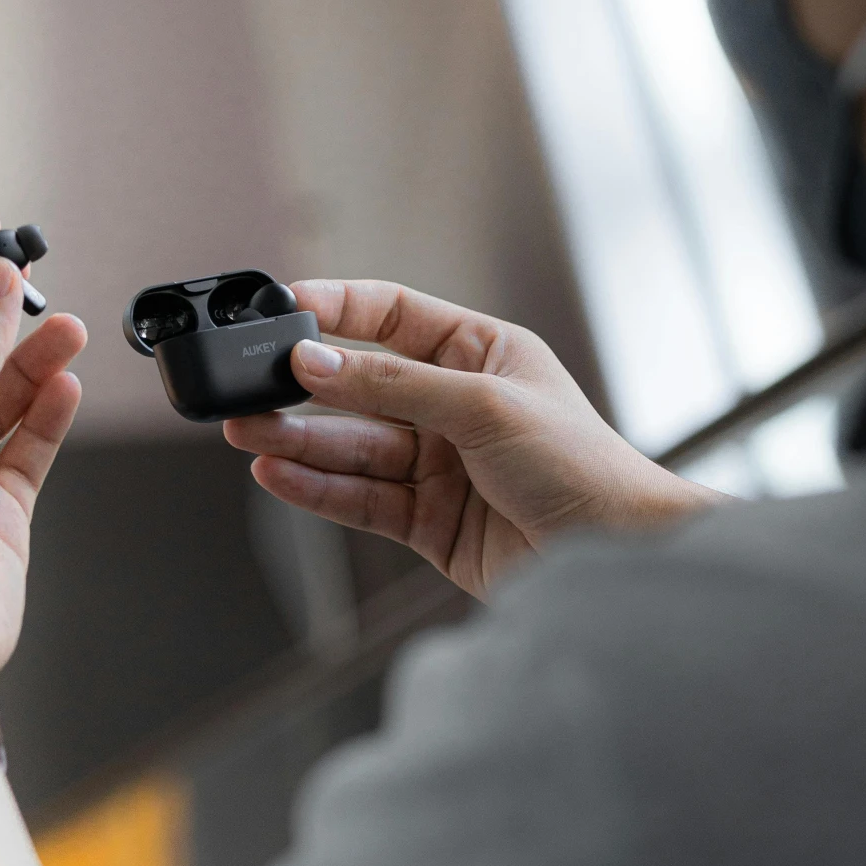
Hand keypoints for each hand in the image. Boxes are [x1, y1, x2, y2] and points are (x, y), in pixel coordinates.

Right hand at [225, 280, 716, 599]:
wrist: (619, 557)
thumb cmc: (584, 467)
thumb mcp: (485, 407)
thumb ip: (395, 384)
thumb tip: (318, 361)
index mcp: (480, 354)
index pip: (390, 315)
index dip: (335, 308)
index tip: (282, 308)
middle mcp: (454, 405)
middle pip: (360, 387)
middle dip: (302, 388)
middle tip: (246, 385)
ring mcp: (439, 465)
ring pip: (352, 447)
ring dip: (297, 441)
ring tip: (246, 433)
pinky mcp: (428, 521)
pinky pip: (360, 498)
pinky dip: (317, 488)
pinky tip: (277, 475)